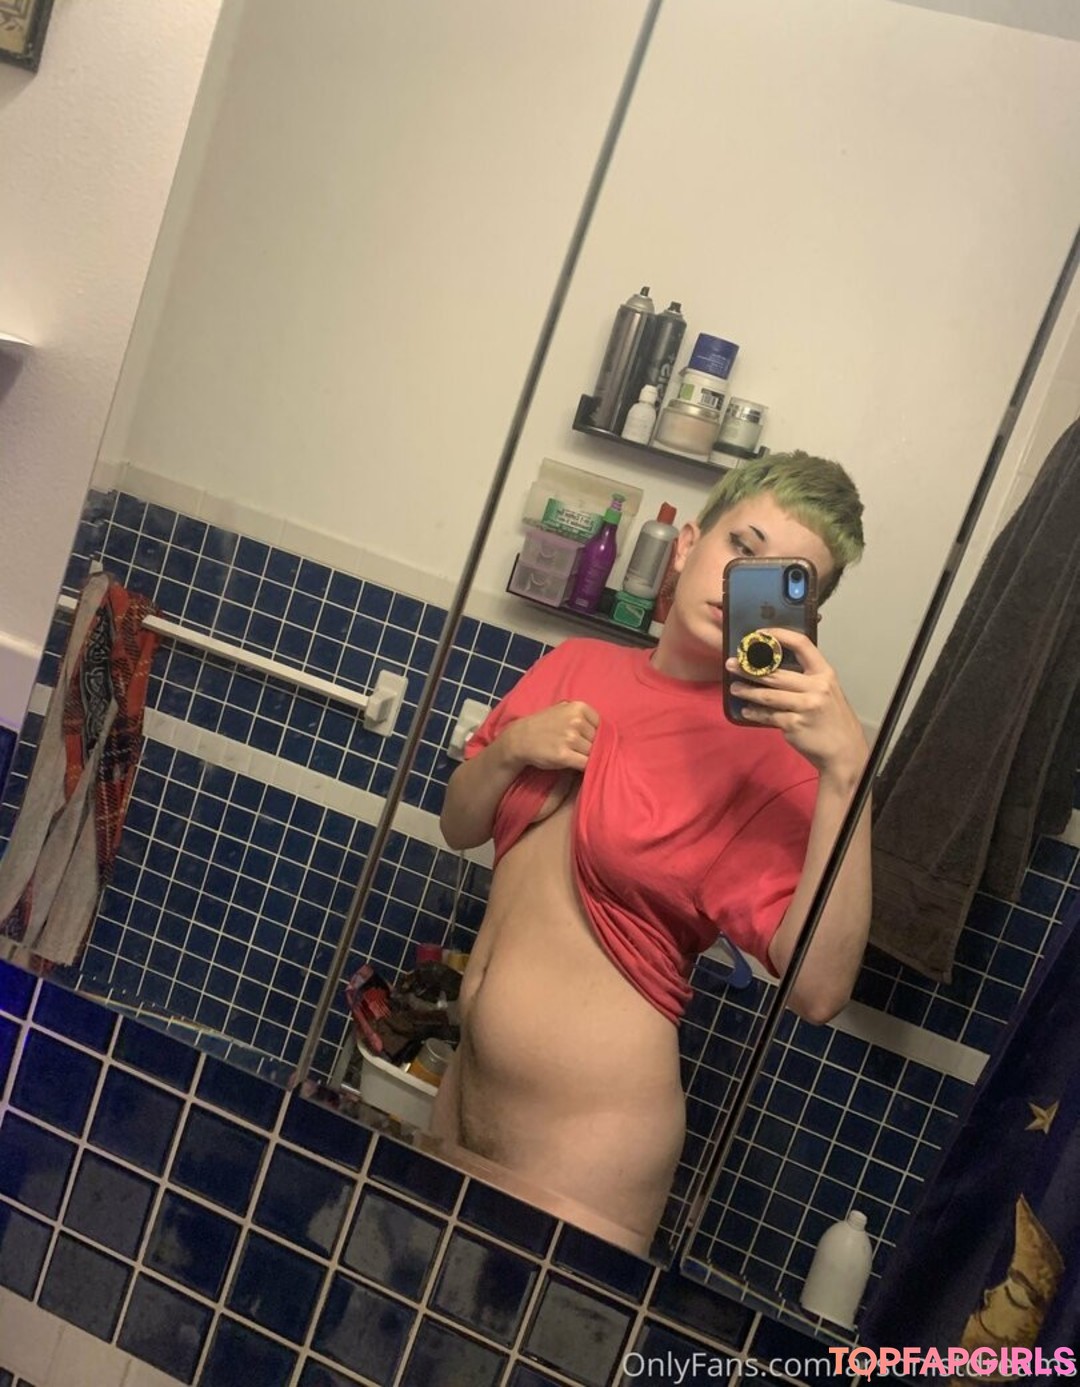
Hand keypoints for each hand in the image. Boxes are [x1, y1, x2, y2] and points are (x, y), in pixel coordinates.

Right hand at [501, 700, 599, 772]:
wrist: (521, 738)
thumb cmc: (544, 725)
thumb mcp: (563, 710)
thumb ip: (582, 715)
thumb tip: (605, 728)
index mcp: (578, 707)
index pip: (601, 725)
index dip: (598, 735)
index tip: (591, 741)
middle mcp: (576, 721)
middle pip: (598, 740)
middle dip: (593, 747)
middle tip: (583, 750)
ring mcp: (570, 738)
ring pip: (593, 753)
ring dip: (588, 757)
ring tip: (578, 757)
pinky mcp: (564, 756)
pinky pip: (586, 764)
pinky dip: (586, 767)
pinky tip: (579, 766)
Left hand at [726, 630, 867, 779]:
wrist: (844, 751)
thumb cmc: (833, 719)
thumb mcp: (828, 692)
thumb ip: (807, 678)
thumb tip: (773, 667)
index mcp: (825, 674)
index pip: (802, 645)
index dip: (779, 635)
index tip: (760, 634)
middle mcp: (816, 687)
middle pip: (776, 673)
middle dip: (749, 668)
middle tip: (732, 664)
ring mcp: (805, 706)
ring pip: (768, 695)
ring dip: (747, 691)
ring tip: (734, 688)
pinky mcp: (794, 724)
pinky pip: (768, 715)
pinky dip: (755, 713)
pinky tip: (747, 710)